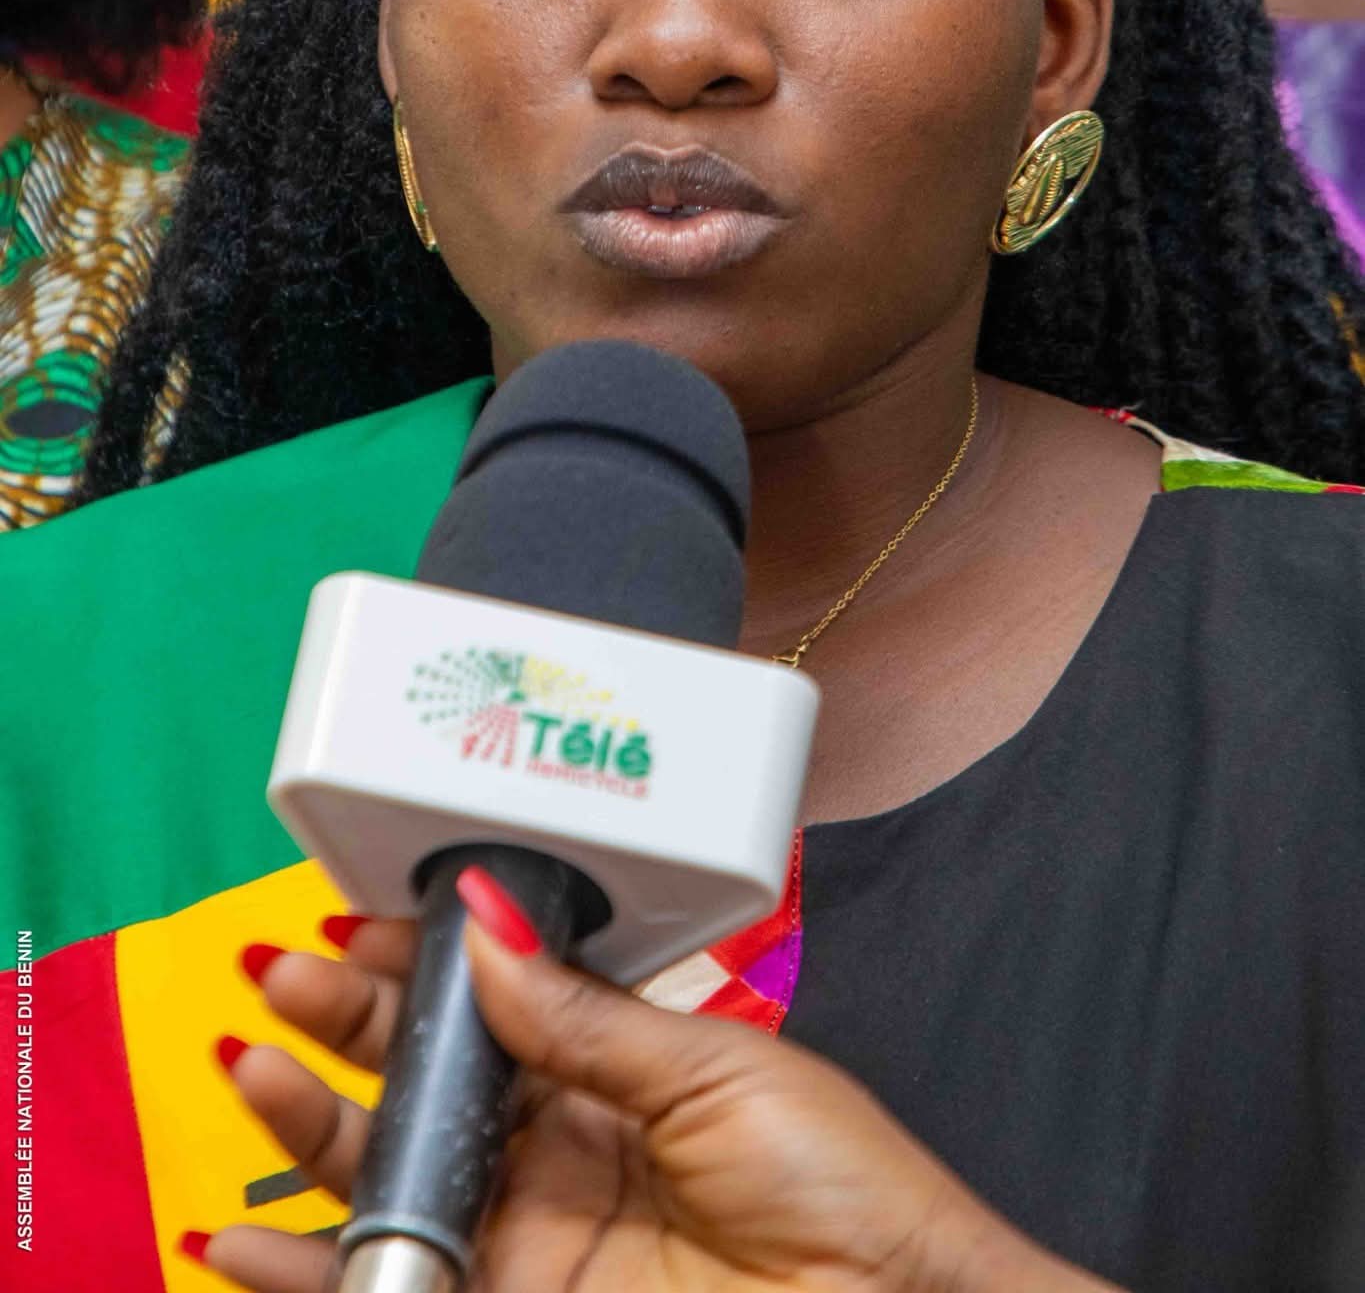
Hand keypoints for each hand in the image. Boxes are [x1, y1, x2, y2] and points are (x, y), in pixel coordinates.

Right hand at [192, 869, 1118, 1292]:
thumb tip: (489, 919)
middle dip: (346, 1024)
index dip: (417, 965)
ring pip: (390, 1179)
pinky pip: (391, 1291)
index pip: (485, 1008)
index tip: (357, 919)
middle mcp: (557, 1150)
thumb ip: (583, 1013)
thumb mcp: (712, 1069)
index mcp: (610, 1072)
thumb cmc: (846, 1189)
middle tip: (283, 976)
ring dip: (306, 1129)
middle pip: (421, 1083)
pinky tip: (234, 1240)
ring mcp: (531, 1238)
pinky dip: (301, 1275)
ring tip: (249, 1064)